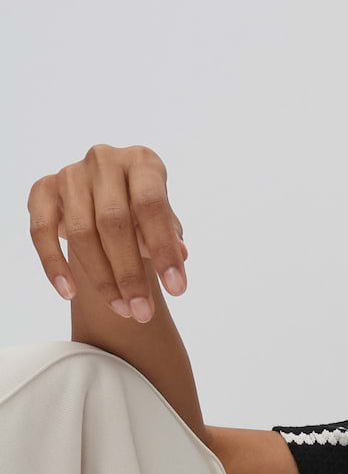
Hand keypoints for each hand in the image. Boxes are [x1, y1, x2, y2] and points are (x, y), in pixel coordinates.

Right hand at [28, 142, 187, 321]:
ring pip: (81, 232)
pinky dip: (53, 264)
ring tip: (122, 310)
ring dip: (101, 279)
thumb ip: (169, 235)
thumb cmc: (141, 209)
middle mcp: (104, 160)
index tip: (178, 290)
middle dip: (130, 274)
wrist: (104, 195)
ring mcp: (70, 173)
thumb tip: (181, 255)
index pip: (152, 206)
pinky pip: (41, 231)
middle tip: (143, 313)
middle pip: (113, 223)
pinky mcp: (43, 189)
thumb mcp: (161, 219)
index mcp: (142, 162)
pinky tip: (69, 293)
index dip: (164, 250)